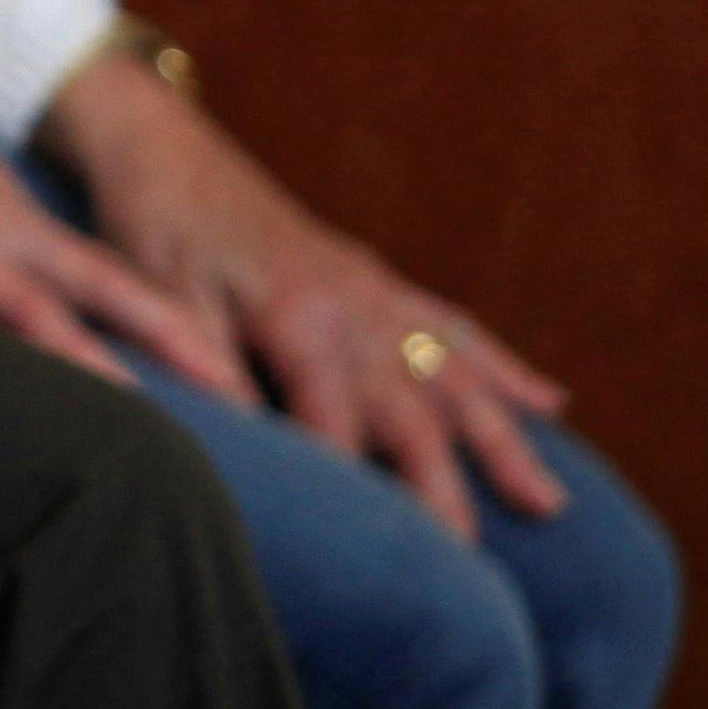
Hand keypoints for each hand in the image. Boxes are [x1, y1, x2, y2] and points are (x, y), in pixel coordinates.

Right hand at [0, 70, 251, 400]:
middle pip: (119, 281)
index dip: (144, 308)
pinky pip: (29, 310)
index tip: (193, 353)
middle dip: (191, 335)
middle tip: (251, 388)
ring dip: (166, 347)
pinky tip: (119, 393)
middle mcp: (6, 210)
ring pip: (98, 296)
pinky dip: (80, 353)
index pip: (83, 263)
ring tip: (225, 398)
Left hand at [45, 58, 568, 537]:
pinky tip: (550, 404)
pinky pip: (452, 326)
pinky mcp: (378, 280)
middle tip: (472, 558)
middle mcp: (355, 306)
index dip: (353, 489)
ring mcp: (376, 292)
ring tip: (550, 503)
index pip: (335, 424)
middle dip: (443, 484)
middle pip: (411, 410)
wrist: (166, 150)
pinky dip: (501, 366)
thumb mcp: (163, 297)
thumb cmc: (157, 230)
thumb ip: (205, 364)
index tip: (380, 554)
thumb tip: (246, 438)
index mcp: (300, 316)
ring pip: (454, 373)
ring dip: (502, 437)